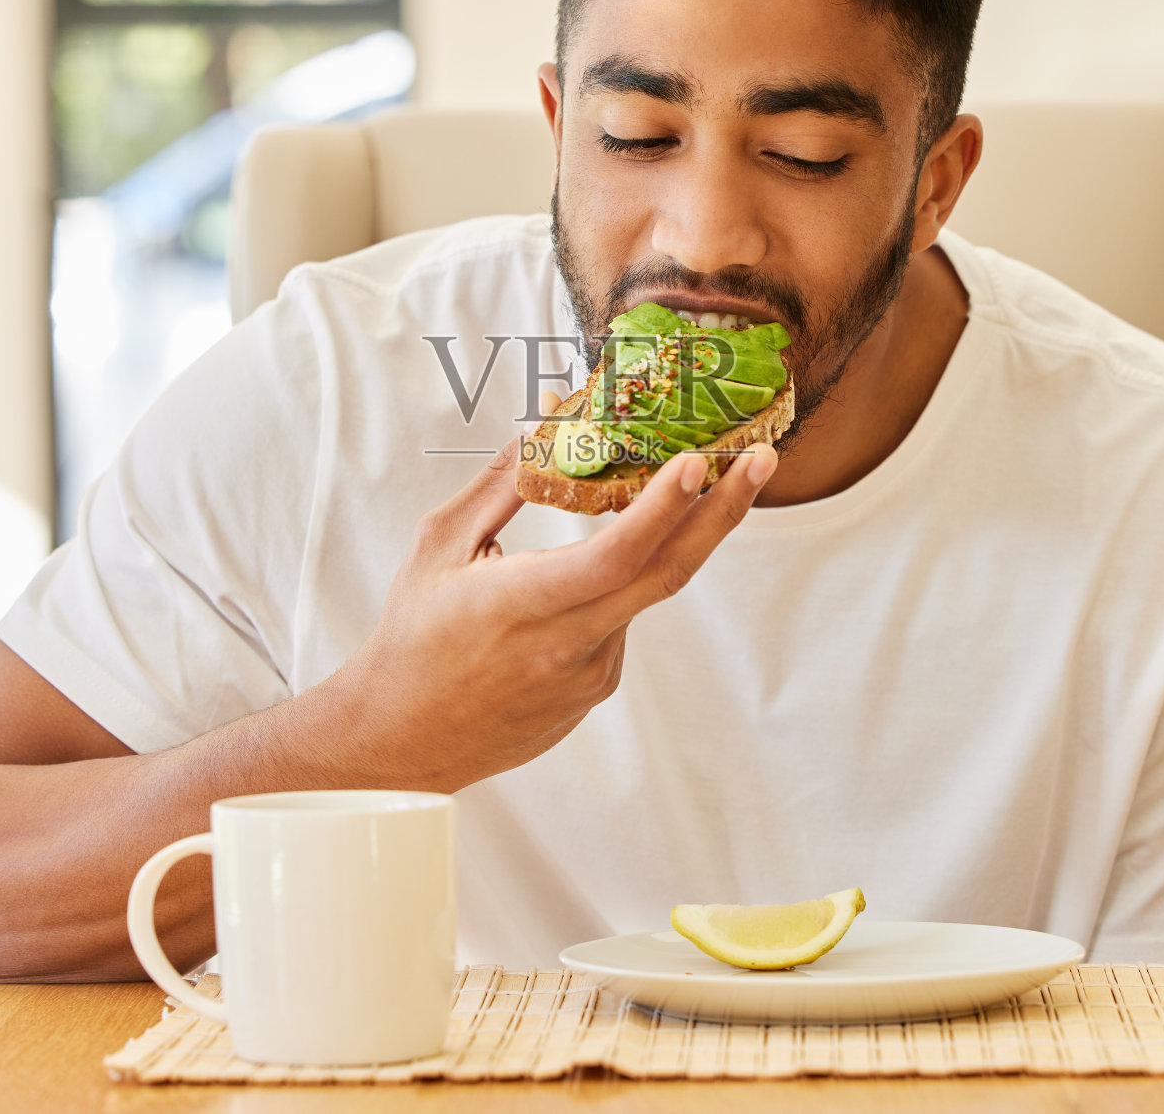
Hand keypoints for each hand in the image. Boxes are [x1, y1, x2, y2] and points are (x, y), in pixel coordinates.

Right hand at [324, 416, 777, 790]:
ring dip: (665, 541)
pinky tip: (594, 569)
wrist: (401, 741)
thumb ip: (501, 484)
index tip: (698, 462)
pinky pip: (621, 622)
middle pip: (665, 574)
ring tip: (679, 486)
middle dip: (721, 513)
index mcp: (523, 605)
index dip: (663, 508)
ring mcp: (589, 676)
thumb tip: (545, 422)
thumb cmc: (411, 638)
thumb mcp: (440, 546)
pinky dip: (622, 584)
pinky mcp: (595, 691)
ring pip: (643, 594)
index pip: (614, 555)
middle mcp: (568, 646)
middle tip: (762, 460)